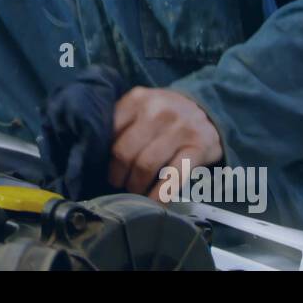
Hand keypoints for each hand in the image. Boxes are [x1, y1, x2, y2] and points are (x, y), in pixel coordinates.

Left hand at [108, 86, 222, 197]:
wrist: (207, 112)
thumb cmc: (164, 116)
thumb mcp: (141, 107)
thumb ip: (121, 122)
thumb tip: (95, 152)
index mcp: (138, 99)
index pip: (109, 130)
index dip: (103, 154)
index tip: (102, 167)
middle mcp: (158, 110)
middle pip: (125, 151)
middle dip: (118, 174)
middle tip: (117, 184)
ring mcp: (180, 129)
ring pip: (146, 165)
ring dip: (136, 186)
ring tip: (134, 191)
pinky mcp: (198, 147)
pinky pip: (173, 177)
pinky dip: (160, 194)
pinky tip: (153, 203)